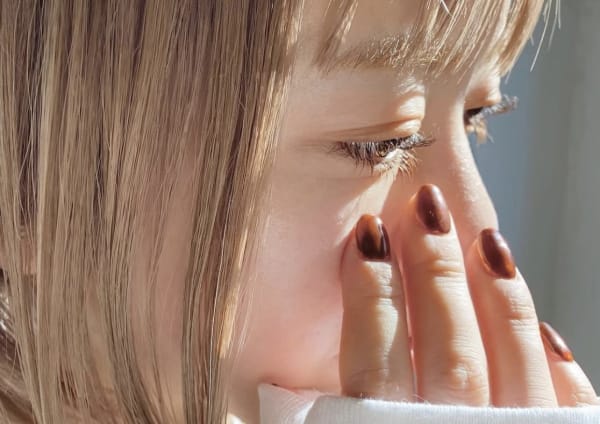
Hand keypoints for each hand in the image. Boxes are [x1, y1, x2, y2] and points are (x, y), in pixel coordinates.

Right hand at [339, 184, 599, 406]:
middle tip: (426, 209)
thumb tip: (262, 374)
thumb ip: (314, 400)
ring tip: (488, 242)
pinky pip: (569, 411)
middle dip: (435, 274)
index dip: (369, 294)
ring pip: (514, 371)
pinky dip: (559, 369)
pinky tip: (549, 334)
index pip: (372, 364)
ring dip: (500, 300)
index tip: (367, 235)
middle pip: (448, 354)